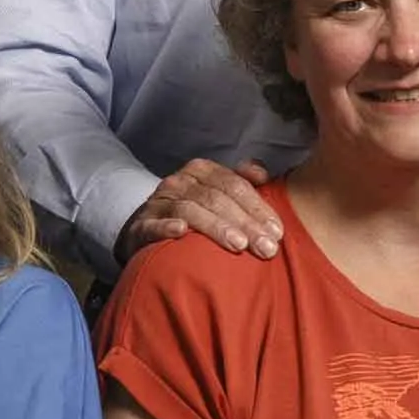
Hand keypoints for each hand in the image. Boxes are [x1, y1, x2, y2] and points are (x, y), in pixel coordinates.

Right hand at [119, 160, 282, 261]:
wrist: (146, 228)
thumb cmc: (193, 212)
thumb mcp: (217, 192)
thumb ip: (241, 182)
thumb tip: (262, 175)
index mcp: (201, 171)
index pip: (234, 185)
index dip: (258, 207)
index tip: (277, 232)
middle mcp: (180, 182)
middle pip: (217, 199)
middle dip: (245, 223)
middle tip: (266, 247)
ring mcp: (159, 202)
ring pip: (191, 210)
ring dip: (216, 227)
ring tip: (239, 246)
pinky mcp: (141, 225)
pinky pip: (153, 224)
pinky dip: (167, 227)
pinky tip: (182, 233)